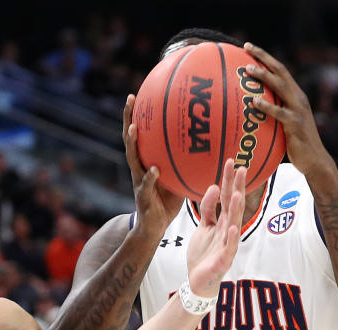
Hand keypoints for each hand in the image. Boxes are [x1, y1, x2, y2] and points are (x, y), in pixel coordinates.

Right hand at [122, 95, 181, 239]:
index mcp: (145, 161)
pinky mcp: (143, 198)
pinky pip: (146, 185)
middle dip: (128, 118)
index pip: (141, 134)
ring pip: (132, 159)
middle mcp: (138, 168)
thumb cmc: (167, 202)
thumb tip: (209, 144)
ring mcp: (138, 182)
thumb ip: (186, 162)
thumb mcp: (178, 177)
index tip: (139, 93)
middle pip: (130, 139)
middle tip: (130, 99)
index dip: (139, 114)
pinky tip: (154, 169)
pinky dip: (150, 177)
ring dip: (132, 143)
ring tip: (134, 128)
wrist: (154, 228)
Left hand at [186, 159, 245, 296]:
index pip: (227, 196)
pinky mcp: (224, 258)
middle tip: (241, 168)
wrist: (198, 279)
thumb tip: (214, 187)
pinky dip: (232, 237)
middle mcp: (228, 229)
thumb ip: (207, 208)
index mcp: (222, 221)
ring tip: (239, 193)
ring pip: (234, 223)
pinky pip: (229, 247)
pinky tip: (234, 227)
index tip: (230, 161)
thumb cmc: (204, 253)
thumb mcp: (203, 226)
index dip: (228, 180)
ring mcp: (227, 243)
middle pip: (234, 205)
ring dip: (237, 209)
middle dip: (237, 187)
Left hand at [242, 43, 335, 177]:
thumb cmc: (295, 144)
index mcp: (295, 95)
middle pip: (280, 71)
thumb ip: (272, 113)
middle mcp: (298, 98)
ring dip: (263, 77)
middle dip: (263, 58)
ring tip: (247, 70)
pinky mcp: (295, 124)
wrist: (314, 160)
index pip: (280, 70)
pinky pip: (279, 112)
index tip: (248, 47)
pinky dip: (267, 106)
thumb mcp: (283, 124)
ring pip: (280, 87)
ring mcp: (298, 110)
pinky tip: (254, 102)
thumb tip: (250, 109)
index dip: (265, 57)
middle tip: (246, 48)